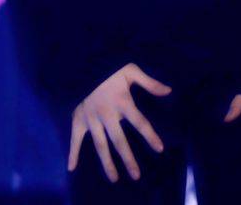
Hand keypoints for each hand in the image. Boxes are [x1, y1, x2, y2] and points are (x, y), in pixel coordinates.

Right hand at [67, 62, 171, 182]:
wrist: (84, 61)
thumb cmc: (109, 67)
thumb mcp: (131, 70)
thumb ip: (149, 83)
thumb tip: (169, 90)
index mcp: (122, 102)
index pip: (140, 122)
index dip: (150, 136)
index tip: (159, 149)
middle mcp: (107, 113)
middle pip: (119, 140)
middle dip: (128, 158)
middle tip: (136, 175)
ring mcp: (91, 118)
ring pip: (100, 144)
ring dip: (107, 162)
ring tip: (114, 178)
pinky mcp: (78, 118)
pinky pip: (75, 138)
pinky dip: (72, 153)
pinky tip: (72, 168)